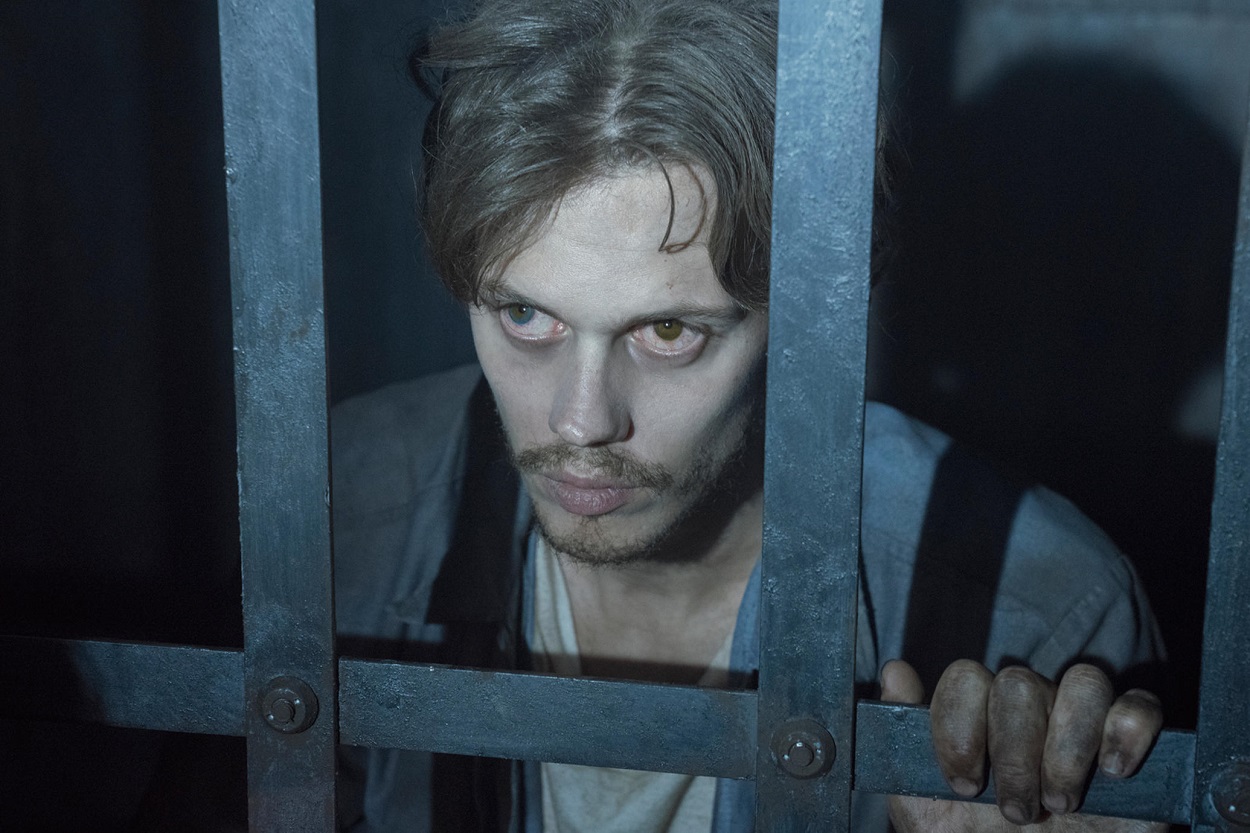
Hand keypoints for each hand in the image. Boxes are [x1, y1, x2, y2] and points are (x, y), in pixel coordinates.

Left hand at [880, 658, 1164, 831]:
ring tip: (1061, 806)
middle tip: (1016, 812)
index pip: (965, 678)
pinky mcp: (1135, 748)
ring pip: (1084, 682)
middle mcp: (1031, 711)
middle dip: (1014, 754)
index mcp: (980, 717)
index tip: (964, 785)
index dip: (960, 728)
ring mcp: (1083, 724)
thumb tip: (895, 670)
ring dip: (1068, 748)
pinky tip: (1115, 774)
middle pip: (1020, 682)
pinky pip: (1140, 706)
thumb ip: (903, 744)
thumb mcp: (926, 811)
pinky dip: (1127, 732)